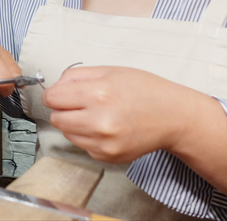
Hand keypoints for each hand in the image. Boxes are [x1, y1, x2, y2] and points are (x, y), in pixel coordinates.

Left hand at [42, 66, 192, 163]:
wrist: (173, 117)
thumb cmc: (144, 90)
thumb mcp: (108, 71)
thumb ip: (75, 76)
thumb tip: (53, 87)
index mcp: (99, 94)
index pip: (53, 98)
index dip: (54, 94)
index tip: (60, 93)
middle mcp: (100, 121)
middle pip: (56, 118)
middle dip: (63, 109)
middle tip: (81, 103)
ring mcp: (104, 143)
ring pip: (66, 133)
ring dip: (74, 123)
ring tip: (96, 114)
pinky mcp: (107, 156)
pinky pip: (82, 145)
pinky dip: (87, 136)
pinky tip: (105, 127)